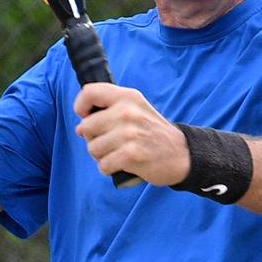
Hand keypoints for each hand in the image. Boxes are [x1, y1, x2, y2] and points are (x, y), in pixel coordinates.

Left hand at [73, 83, 189, 185]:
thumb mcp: (136, 108)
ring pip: (92, 148)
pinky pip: (103, 165)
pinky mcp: (131, 154)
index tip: (86, 117)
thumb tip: (80, 125)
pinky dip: (109, 168)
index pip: (89, 92)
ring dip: (101, 156)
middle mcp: (127, 112)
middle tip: (110, 142)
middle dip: (93, 139)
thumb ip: (110, 109)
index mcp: (127, 97)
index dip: (81, 106)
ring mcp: (129, 133)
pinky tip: (122, 164)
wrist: (181, 154)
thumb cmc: (152, 132)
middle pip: (85, 127)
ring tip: (118, 153)